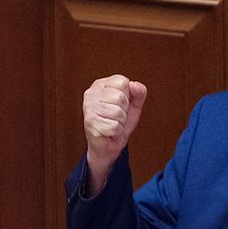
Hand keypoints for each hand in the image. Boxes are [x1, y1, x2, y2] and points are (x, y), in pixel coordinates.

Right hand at [82, 74, 146, 194]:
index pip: (123, 82)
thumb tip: (134, 85)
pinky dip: (116, 132)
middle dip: (124, 111)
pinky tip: (109, 132)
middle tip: (116, 117)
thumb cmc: (118, 122)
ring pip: (118, 112)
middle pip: (121, 97)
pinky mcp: (90, 123)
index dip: (128, 96)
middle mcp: (91, 93)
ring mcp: (88, 108)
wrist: (108, 145)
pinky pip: (114, 126)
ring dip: (120, 122)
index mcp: (101, 85)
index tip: (120, 105)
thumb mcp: (134, 105)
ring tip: (113, 124)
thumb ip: (139, 93)